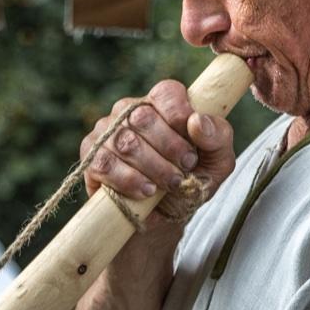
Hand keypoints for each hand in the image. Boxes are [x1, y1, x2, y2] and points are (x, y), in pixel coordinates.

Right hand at [81, 79, 234, 205]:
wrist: (163, 217)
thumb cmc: (191, 181)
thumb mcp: (217, 162)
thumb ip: (218, 137)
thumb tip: (197, 121)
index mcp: (161, 103)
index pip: (166, 92)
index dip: (179, 116)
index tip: (193, 147)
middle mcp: (130, 111)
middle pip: (144, 118)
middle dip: (169, 149)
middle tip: (184, 170)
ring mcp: (107, 132)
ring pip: (125, 142)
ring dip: (152, 168)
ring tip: (169, 185)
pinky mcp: (91, 156)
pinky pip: (104, 163)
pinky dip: (128, 180)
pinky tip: (145, 191)